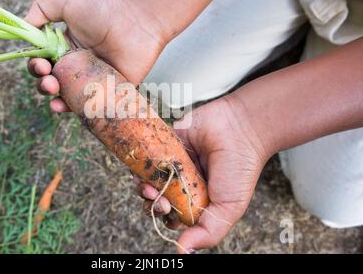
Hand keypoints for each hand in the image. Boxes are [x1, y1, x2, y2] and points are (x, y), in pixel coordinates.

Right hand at [24, 0, 166, 111]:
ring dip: (56, 101)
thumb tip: (22, 25)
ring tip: (54, 93)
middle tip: (49, 80)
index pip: (44, 64)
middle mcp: (79, 67)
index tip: (40, 64)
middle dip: (44, 86)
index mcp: (66, 49)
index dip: (36, 67)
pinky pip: (92, 107)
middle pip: (54, 84)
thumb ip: (41, 10)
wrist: (138, 19)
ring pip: (70, 98)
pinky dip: (78, 111)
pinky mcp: (111, 93)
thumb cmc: (104, 8)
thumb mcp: (66, 3)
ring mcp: (95, 81)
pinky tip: (67, 107)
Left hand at [135, 96, 271, 252]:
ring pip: (147, 178)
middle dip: (151, 203)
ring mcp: (173, 163)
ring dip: (142, 185)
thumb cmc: (238, 170)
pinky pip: (146, 154)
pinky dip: (141, 162)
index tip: (168, 211)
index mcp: (196, 201)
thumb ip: (207, 233)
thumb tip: (181, 252)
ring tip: (148, 185)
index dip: (164, 217)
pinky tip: (142, 167)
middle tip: (158, 198)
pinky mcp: (166, 142)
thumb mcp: (228, 209)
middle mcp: (183, 183)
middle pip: (156, 199)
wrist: (240, 129)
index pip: (171, 216)